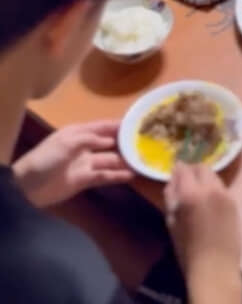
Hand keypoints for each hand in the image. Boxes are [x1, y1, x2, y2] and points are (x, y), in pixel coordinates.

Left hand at [13, 121, 132, 207]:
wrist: (28, 186)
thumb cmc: (46, 158)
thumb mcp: (66, 143)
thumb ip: (88, 139)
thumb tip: (110, 140)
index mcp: (78, 132)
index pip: (102, 126)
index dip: (117, 125)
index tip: (136, 123)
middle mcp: (84, 146)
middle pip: (108, 142)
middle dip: (124, 142)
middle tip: (145, 143)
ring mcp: (85, 163)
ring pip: (109, 159)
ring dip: (123, 160)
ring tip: (142, 160)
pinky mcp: (85, 180)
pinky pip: (104, 176)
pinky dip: (117, 175)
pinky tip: (130, 175)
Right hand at [165, 164, 241, 300]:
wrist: (215, 267)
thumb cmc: (188, 249)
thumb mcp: (171, 223)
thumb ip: (171, 197)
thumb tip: (173, 181)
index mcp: (190, 193)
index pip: (183, 169)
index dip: (177, 169)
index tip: (175, 173)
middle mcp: (210, 188)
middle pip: (202, 167)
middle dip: (193, 171)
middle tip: (187, 181)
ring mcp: (225, 194)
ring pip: (214, 176)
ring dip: (205, 179)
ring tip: (200, 193)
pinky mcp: (235, 203)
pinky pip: (223, 188)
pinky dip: (215, 190)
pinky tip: (211, 203)